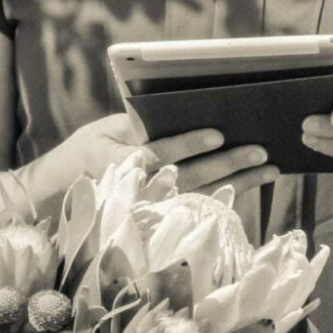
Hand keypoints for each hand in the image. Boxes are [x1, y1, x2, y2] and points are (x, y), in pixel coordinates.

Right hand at [44, 114, 276, 197]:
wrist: (62, 198)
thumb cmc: (89, 153)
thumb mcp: (103, 132)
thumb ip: (135, 126)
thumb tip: (177, 111)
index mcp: (116, 163)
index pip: (156, 154)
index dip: (186, 144)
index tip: (217, 134)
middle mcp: (134, 192)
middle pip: (187, 178)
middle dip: (226, 164)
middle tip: (260, 150)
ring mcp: (149, 211)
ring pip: (200, 197)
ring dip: (237, 182)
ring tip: (269, 168)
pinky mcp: (162, 221)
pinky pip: (200, 208)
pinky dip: (229, 196)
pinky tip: (253, 183)